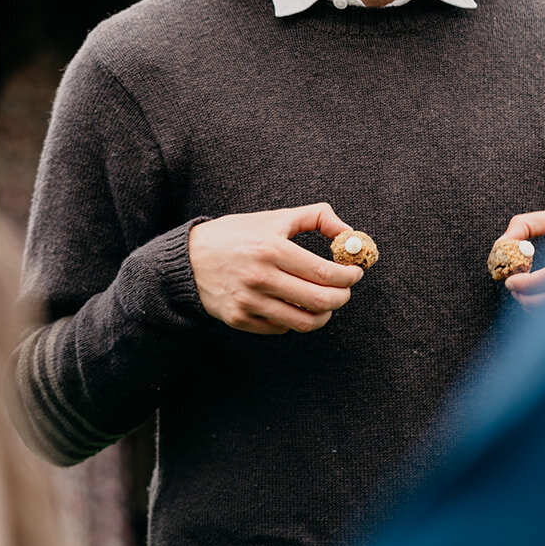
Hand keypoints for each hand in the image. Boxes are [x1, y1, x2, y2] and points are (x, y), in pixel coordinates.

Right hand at [188, 202, 361, 334]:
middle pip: (319, 301)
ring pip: (303, 322)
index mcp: (271, 248)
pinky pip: (281, 328)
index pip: (324, 272)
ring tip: (326, 303)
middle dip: (342, 297)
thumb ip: (316, 217)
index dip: (348, 276)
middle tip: (345, 290)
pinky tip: (294, 305)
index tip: (356, 273)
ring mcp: (248, 302)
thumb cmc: (237, 234)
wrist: (188, 259)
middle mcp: (260, 277)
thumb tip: (349, 232)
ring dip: (323, 315)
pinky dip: (295, 319)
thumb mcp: (274, 217)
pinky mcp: (239, 319)